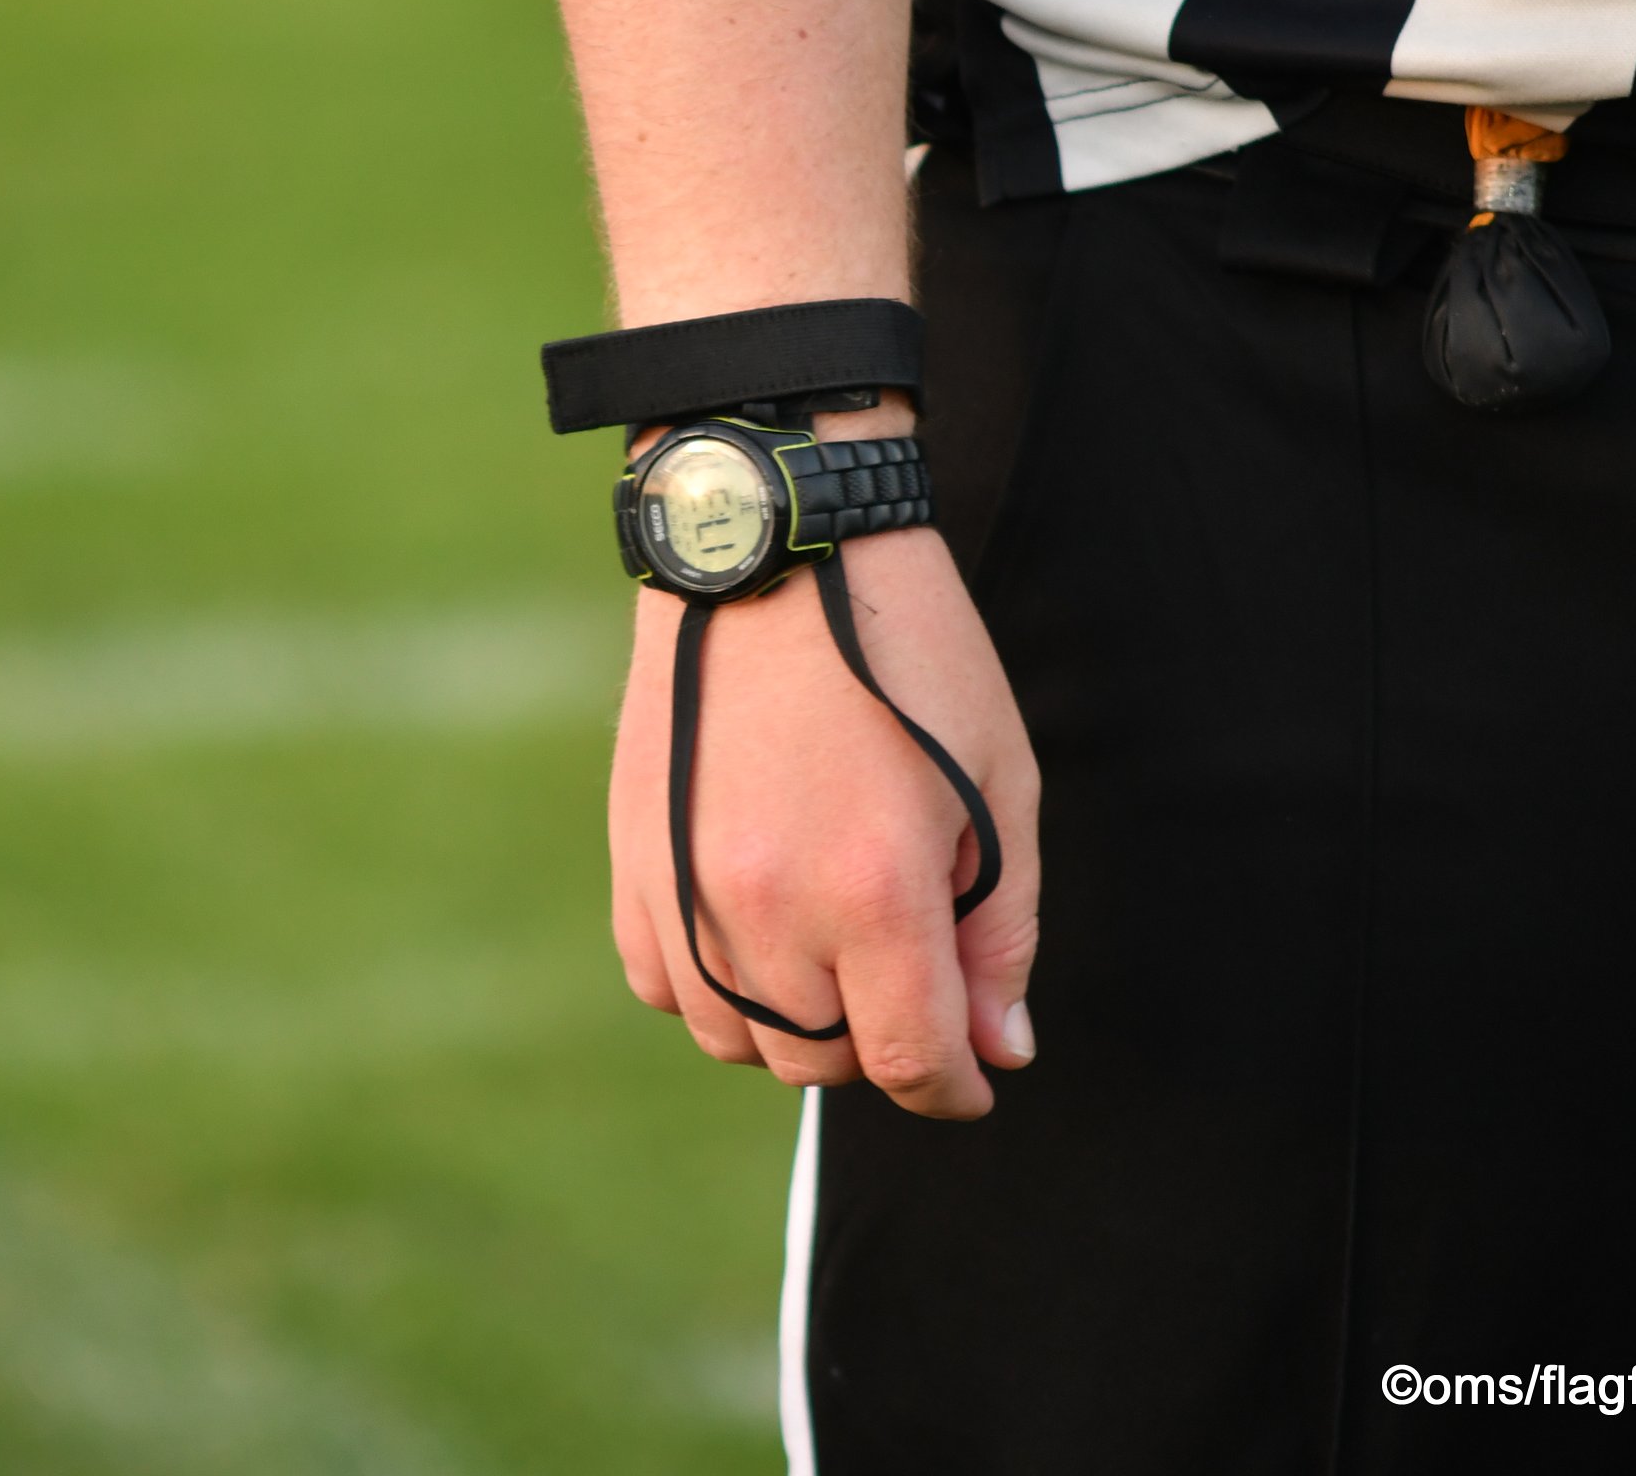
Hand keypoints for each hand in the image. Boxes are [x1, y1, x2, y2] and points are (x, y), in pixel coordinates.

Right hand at [608, 502, 1042, 1120]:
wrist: (775, 548)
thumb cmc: (907, 653)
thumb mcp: (999, 782)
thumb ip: (1002, 933)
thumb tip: (1000, 1048)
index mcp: (874, 891)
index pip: (909, 1062)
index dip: (956, 1087)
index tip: (975, 1074)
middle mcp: (766, 909)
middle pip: (822, 1059)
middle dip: (881, 1039)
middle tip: (913, 969)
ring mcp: (685, 889)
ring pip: (739, 1037)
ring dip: (796, 1021)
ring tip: (835, 946)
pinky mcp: (633, 861)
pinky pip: (665, 984)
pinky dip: (715, 986)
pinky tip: (755, 928)